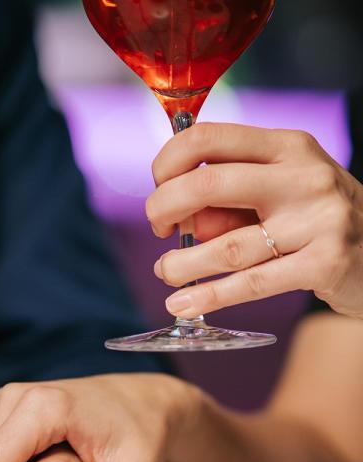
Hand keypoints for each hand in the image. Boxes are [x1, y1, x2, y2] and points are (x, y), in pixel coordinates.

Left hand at [146, 123, 362, 319]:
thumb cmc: (314, 219)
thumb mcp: (276, 193)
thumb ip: (228, 201)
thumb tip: (178, 220)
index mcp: (286, 146)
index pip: (208, 137)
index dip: (168, 163)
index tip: (159, 189)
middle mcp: (303, 176)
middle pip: (208, 184)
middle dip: (164, 208)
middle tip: (158, 230)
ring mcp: (318, 219)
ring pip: (226, 245)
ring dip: (181, 263)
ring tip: (166, 272)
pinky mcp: (324, 263)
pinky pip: (250, 283)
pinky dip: (208, 296)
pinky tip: (182, 303)